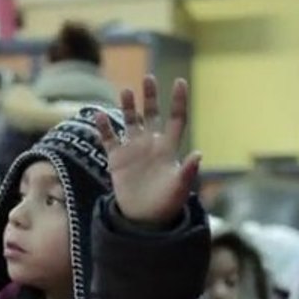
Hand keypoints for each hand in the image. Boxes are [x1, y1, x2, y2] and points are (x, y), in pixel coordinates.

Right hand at [96, 75, 201, 224]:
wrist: (144, 219)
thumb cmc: (166, 204)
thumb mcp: (179, 188)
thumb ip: (188, 171)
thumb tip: (199, 154)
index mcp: (169, 149)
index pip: (175, 119)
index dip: (178, 101)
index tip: (180, 82)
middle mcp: (151, 144)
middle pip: (152, 114)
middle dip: (150, 97)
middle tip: (149, 78)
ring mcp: (134, 150)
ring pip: (131, 122)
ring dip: (128, 107)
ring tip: (126, 91)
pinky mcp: (117, 159)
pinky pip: (109, 139)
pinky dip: (104, 128)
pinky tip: (99, 115)